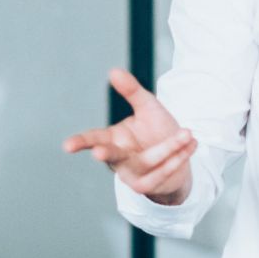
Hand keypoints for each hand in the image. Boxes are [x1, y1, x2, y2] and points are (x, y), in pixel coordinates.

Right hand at [62, 68, 196, 205]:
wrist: (180, 154)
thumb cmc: (157, 130)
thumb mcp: (147, 107)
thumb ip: (131, 91)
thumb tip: (113, 71)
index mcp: (112, 139)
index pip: (92, 139)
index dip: (80, 143)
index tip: (68, 146)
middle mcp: (118, 159)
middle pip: (111, 156)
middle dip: (105, 153)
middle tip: (98, 153)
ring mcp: (131, 175)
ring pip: (146, 161)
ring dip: (168, 147)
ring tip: (187, 132)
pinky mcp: (148, 186)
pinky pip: (161, 173)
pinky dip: (177, 158)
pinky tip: (190, 145)